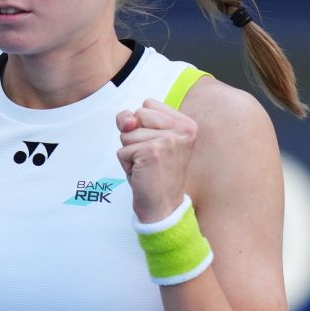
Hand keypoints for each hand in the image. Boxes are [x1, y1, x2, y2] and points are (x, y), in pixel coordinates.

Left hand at [115, 98, 197, 222]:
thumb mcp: (146, 139)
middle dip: (135, 137)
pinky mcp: (152, 152)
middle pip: (137, 114)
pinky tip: (142, 173)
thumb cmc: (155, 173)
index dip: (142, 124)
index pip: (148, 104)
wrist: (163, 206)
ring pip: (127, 133)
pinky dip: (126, 164)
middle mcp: (182, 130)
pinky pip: (122, 150)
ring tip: (147, 166)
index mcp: (186, 124)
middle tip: (151, 158)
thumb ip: (133, 120)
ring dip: (130, 152)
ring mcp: (168, 140)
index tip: (157, 146)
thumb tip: (127, 120)